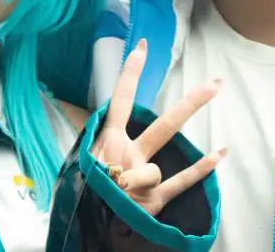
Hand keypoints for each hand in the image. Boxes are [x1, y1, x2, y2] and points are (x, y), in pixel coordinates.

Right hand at [92, 40, 225, 215]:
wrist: (86, 226)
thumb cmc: (85, 189)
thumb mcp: (78, 159)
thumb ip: (79, 127)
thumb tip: (55, 97)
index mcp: (107, 142)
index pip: (119, 100)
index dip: (130, 73)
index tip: (143, 48)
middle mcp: (126, 155)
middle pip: (163, 125)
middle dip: (192, 104)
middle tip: (216, 84)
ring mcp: (141, 177)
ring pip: (157, 169)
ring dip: (144, 181)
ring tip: (126, 193)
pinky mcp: (153, 201)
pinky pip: (180, 182)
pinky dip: (201, 169)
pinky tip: (219, 153)